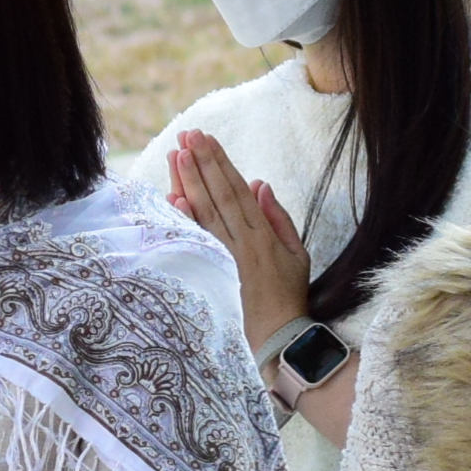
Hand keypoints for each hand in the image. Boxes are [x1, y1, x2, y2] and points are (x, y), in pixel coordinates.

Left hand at [167, 131, 316, 349]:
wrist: (279, 336)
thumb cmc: (288, 294)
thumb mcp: (295, 253)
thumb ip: (278, 217)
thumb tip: (261, 183)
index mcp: (262, 233)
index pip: (237, 189)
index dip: (221, 163)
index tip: (206, 140)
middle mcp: (243, 240)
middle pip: (219, 193)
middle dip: (202, 162)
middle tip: (188, 135)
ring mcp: (227, 256)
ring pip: (205, 211)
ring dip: (190, 181)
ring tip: (177, 154)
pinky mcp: (216, 272)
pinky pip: (198, 241)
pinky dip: (186, 219)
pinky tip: (174, 198)